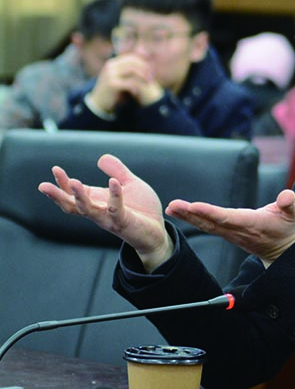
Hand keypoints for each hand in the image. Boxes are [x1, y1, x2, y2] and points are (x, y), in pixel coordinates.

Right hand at [38, 154, 171, 271]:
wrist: (157, 231)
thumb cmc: (142, 209)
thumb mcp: (130, 184)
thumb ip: (117, 171)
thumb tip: (101, 158)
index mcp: (97, 201)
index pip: (74, 193)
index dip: (63, 183)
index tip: (55, 169)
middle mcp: (99, 211)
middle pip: (72, 205)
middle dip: (58, 195)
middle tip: (42, 186)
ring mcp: (109, 219)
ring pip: (88, 210)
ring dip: (80, 197)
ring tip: (74, 182)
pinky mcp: (123, 222)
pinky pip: (116, 209)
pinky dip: (114, 196)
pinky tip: (113, 182)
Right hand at [89, 54, 163, 112]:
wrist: (99, 102)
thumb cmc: (113, 91)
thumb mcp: (121, 79)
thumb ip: (130, 73)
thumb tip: (145, 66)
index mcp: (113, 63)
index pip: (131, 58)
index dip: (143, 63)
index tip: (152, 70)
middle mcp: (111, 66)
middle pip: (132, 62)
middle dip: (144, 69)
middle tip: (153, 77)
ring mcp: (110, 74)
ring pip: (132, 70)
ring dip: (143, 77)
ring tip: (149, 83)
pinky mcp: (112, 84)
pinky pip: (129, 82)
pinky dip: (136, 86)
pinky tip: (138, 92)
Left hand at [166, 189, 294, 266]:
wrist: (282, 251)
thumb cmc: (288, 227)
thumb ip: (290, 203)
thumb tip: (287, 196)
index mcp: (253, 223)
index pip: (228, 217)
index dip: (211, 212)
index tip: (194, 206)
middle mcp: (238, 230)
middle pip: (211, 222)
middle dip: (191, 214)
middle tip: (173, 205)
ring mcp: (231, 233)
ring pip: (206, 225)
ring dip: (188, 216)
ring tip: (172, 207)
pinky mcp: (227, 233)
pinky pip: (207, 226)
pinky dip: (192, 218)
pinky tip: (180, 211)